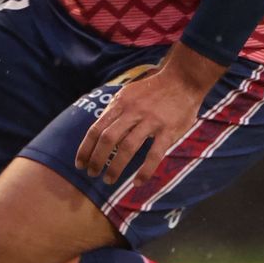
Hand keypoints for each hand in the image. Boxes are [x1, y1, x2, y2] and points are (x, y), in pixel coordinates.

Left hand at [73, 44, 226, 186]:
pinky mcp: (168, 130)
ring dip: (115, 167)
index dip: (86, 149)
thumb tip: (100, 132)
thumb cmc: (153, 90)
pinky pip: (154, 154)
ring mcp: (151, 121)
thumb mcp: (129, 94)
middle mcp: (133, 112)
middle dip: (97, 159)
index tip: (80, 164)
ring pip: (128, 147)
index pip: (96, 129)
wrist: (183, 80)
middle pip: (108, 138)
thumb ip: (115, 112)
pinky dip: (145, 171)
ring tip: (109, 180)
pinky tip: (137, 182)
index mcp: (120, 103)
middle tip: (92, 174)